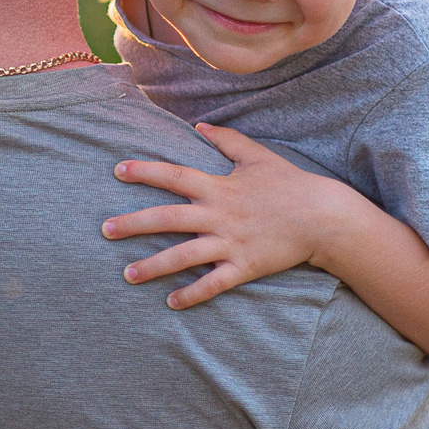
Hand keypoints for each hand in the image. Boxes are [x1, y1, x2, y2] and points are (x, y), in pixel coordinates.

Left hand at [100, 122, 349, 306]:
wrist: (323, 216)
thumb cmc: (290, 184)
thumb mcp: (257, 156)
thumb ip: (227, 140)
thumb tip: (201, 125)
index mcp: (219, 187)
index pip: (174, 176)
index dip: (145, 171)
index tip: (117, 170)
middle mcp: (219, 215)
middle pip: (168, 218)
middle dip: (134, 224)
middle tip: (104, 230)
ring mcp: (231, 243)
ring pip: (184, 256)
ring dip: (154, 266)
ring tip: (127, 275)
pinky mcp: (244, 266)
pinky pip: (214, 283)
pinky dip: (192, 294)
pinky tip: (171, 303)